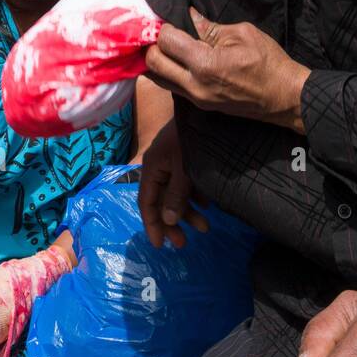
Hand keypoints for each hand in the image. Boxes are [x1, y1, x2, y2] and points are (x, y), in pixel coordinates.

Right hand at [138, 118, 208, 248]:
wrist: (209, 111)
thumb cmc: (193, 139)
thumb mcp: (185, 169)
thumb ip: (176, 195)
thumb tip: (168, 220)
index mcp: (153, 167)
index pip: (146, 202)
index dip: (152, 224)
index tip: (160, 246)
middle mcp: (160, 166)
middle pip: (161, 201)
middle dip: (172, 223)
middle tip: (184, 243)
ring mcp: (174, 162)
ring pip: (177, 194)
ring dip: (188, 212)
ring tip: (206, 226)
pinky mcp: (188, 158)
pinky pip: (188, 184)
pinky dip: (196, 197)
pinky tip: (208, 205)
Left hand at [144, 8, 309, 127]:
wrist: (284, 97)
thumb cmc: (268, 62)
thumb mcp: (242, 34)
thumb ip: (211, 27)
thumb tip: (189, 16)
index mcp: (205, 64)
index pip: (166, 42)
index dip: (164, 27)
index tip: (171, 20)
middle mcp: (194, 85)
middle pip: (152, 63)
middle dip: (152, 44)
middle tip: (163, 32)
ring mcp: (196, 98)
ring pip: (158, 79)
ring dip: (157, 60)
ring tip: (168, 46)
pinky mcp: (200, 105)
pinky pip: (172, 87)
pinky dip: (168, 72)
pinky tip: (178, 60)